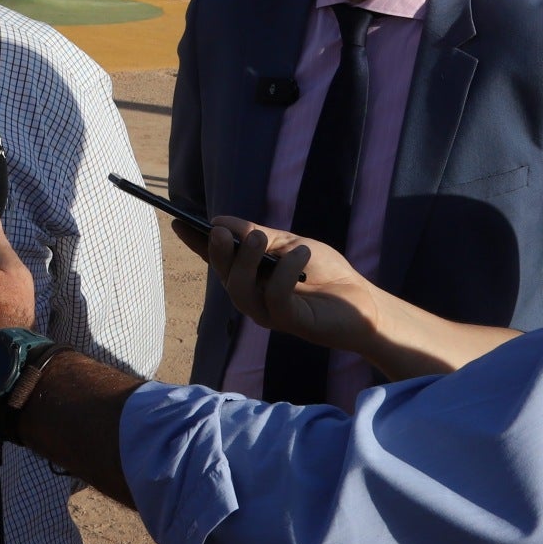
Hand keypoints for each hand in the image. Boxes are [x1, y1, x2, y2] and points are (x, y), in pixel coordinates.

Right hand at [203, 215, 380, 357]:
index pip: (218, 260)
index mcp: (251, 276)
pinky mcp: (290, 322)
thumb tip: (220, 221)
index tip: (178, 223)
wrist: (364, 301)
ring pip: (241, 291)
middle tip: (221, 231)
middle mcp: (253, 296)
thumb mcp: (290, 244)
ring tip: (259, 237)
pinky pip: (275, 298)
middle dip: (218, 253)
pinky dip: (284, 272)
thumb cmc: (326, 273)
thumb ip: (258, 234)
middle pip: (225, 276)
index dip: (196, 244)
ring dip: (246, 261)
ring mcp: (268, 313)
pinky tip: (300, 254)